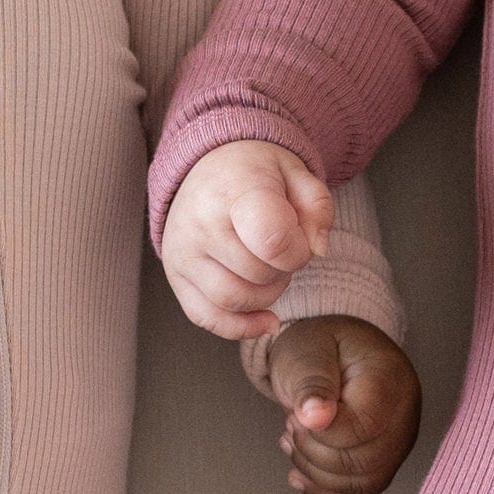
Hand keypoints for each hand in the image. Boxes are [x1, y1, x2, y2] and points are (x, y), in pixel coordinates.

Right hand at [160, 140, 334, 337]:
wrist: (207, 167)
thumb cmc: (257, 173)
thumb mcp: (297, 173)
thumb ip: (318, 208)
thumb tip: (316, 250)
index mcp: (235, 190)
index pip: (272, 241)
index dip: (299, 251)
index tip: (300, 240)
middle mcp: (201, 222)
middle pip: (258, 276)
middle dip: (284, 271)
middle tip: (283, 250)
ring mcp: (183, 252)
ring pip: (234, 300)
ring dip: (266, 296)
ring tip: (268, 268)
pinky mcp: (175, 275)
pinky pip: (207, 318)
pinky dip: (240, 327)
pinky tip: (265, 319)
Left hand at [263, 316, 420, 493]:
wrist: (330, 353)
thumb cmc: (319, 347)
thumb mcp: (305, 351)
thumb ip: (311, 382)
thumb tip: (316, 418)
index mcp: (389, 379)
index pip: (362, 428)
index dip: (321, 432)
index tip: (296, 413)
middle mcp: (405, 414)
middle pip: (364, 461)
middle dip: (313, 451)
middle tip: (291, 423)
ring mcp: (399, 441)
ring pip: (362, 483)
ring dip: (315, 471)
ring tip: (293, 439)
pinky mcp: (386, 461)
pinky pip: (361, 493)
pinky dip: (326, 491)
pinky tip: (299, 474)